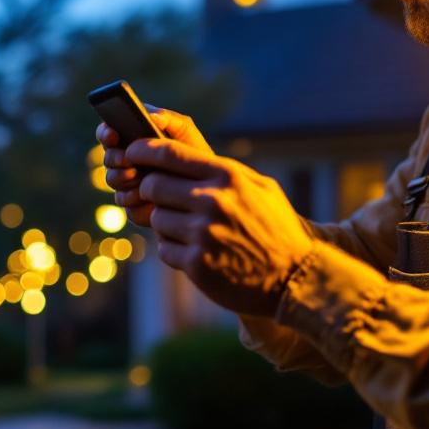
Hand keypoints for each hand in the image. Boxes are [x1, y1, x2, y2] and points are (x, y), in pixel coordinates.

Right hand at [95, 106, 211, 226]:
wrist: (208, 189)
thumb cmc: (195, 155)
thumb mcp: (185, 132)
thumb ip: (169, 119)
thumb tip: (151, 116)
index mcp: (134, 140)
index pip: (108, 133)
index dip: (105, 132)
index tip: (112, 135)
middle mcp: (126, 162)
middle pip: (107, 158)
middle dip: (115, 158)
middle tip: (126, 159)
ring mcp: (128, 185)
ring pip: (112, 181)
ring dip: (123, 178)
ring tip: (137, 176)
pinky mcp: (135, 207)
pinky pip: (125, 204)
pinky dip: (134, 199)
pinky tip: (147, 197)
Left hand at [125, 136, 315, 316]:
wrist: (295, 278)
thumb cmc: (277, 228)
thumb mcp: (260, 187)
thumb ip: (222, 170)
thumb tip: (179, 155)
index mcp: (227, 176)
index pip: (169, 153)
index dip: (143, 150)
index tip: (132, 151)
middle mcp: (212, 201)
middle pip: (153, 185)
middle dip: (152, 190)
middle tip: (163, 198)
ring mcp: (203, 233)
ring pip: (156, 218)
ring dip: (166, 223)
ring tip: (191, 230)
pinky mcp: (196, 264)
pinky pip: (164, 249)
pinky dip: (174, 250)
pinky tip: (198, 251)